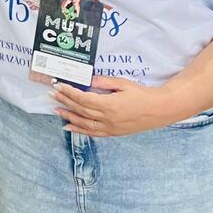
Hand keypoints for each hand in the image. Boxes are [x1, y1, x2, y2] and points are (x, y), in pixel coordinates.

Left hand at [51, 77, 180, 136]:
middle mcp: (108, 119)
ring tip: (56, 110)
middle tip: (52, 95)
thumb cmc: (142, 94)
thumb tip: (87, 79)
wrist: (159, 110)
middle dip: (65, 102)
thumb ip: (103, 82)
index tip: (58, 86)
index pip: (83, 99)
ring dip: (68, 117)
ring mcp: (110, 128)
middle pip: (81, 110)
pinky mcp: (114, 133)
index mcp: (109, 105)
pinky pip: (93, 133)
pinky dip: (80, 130)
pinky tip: (70, 127)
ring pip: (84, 124)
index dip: (69, 92)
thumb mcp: (123, 83)